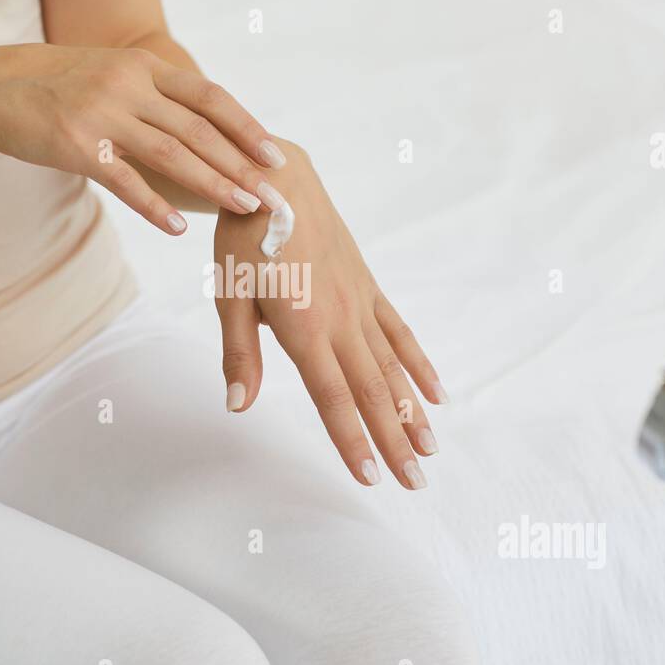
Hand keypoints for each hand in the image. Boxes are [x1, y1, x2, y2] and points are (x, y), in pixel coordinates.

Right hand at [0, 44, 287, 233]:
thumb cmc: (50, 85)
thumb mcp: (107, 74)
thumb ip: (149, 93)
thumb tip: (196, 123)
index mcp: (142, 65)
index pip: (210, 98)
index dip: (247, 127)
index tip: (276, 154)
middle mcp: (129, 85)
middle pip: (200, 130)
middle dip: (242, 165)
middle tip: (273, 195)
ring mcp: (103, 113)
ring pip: (173, 155)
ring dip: (214, 184)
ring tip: (244, 208)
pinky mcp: (77, 144)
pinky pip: (126, 181)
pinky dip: (155, 207)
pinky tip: (178, 228)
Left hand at [213, 141, 447, 488]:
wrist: (276, 180)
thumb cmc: (245, 239)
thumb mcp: (230, 295)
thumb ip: (240, 353)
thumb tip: (239, 405)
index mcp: (305, 329)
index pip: (334, 398)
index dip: (353, 440)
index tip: (373, 478)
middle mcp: (341, 321)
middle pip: (374, 392)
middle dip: (395, 441)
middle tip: (415, 483)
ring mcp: (361, 304)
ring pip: (393, 368)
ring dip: (412, 412)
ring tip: (430, 451)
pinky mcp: (368, 287)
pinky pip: (399, 332)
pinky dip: (418, 364)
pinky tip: (435, 393)